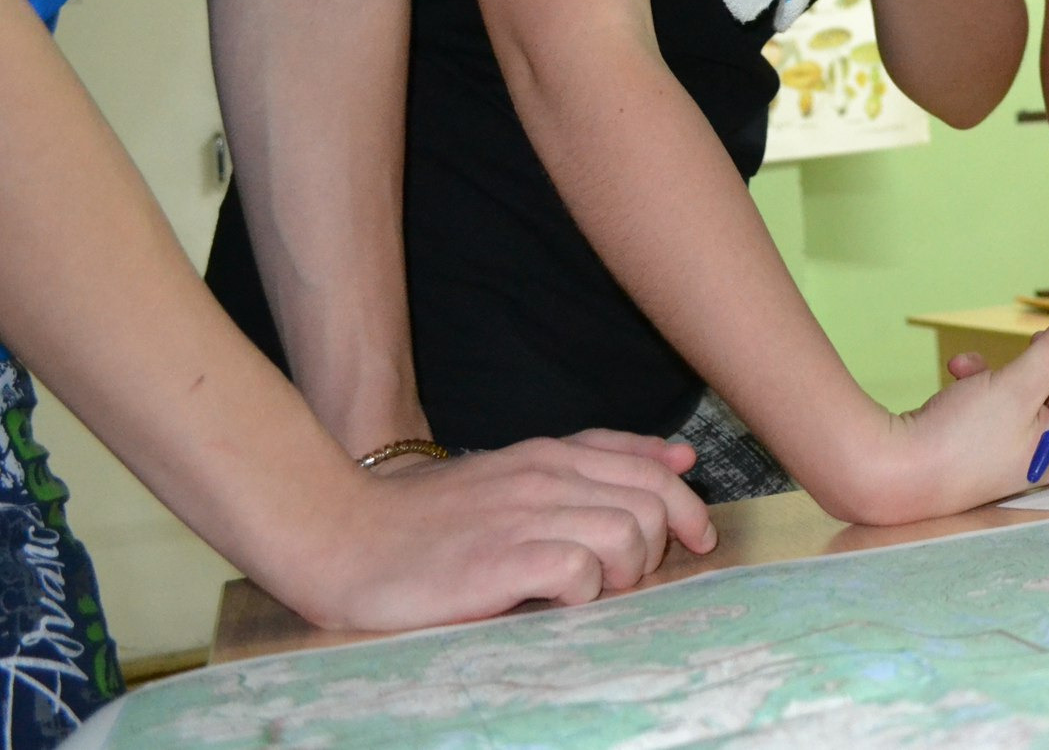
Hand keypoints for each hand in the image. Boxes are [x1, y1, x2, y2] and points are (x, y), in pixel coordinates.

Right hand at [287, 430, 714, 631]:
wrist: (340, 536)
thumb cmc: (425, 520)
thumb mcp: (513, 475)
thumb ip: (590, 464)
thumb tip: (678, 457)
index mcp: (549, 456)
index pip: (648, 465)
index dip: (684, 503)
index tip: (697, 536)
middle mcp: (545, 477)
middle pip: (651, 502)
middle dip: (660, 546)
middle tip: (630, 579)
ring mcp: (525, 516)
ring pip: (627, 534)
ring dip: (626, 573)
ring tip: (594, 593)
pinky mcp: (502, 560)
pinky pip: (582, 571)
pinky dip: (586, 593)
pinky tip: (559, 603)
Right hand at [873, 270, 1048, 519]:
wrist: (891, 476)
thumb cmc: (959, 440)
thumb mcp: (1016, 386)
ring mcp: (1027, 440)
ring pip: (1044, 380)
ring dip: (1028, 356)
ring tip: (1021, 343)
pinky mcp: (996, 435)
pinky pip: (1007, 393)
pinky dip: (989, 375)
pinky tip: (962, 369)